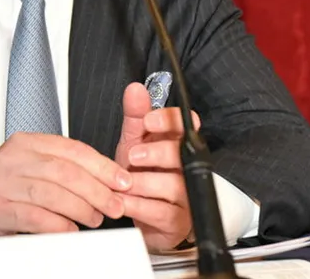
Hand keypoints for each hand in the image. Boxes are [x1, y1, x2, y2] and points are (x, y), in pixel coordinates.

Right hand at [0, 132, 132, 235]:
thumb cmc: (11, 187)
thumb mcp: (36, 168)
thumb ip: (67, 168)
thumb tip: (109, 179)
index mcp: (26, 143)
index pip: (71, 149)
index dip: (101, 166)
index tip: (121, 181)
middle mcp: (12, 158)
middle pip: (64, 171)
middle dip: (96, 190)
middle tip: (114, 205)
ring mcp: (2, 183)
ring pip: (52, 193)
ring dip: (80, 208)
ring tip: (95, 219)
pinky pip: (35, 216)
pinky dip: (58, 224)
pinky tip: (71, 230)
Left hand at [114, 82, 199, 251]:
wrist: (142, 215)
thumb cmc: (142, 174)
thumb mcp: (134, 142)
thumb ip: (135, 117)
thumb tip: (135, 89)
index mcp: (177, 143)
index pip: (185, 124)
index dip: (170, 120)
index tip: (149, 121)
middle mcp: (186, 167)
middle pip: (182, 154)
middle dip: (157, 152)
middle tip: (133, 155)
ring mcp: (186, 195)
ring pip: (174, 185)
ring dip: (144, 182)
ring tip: (123, 182)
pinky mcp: (178, 221)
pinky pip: (162, 212)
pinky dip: (139, 206)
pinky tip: (123, 201)